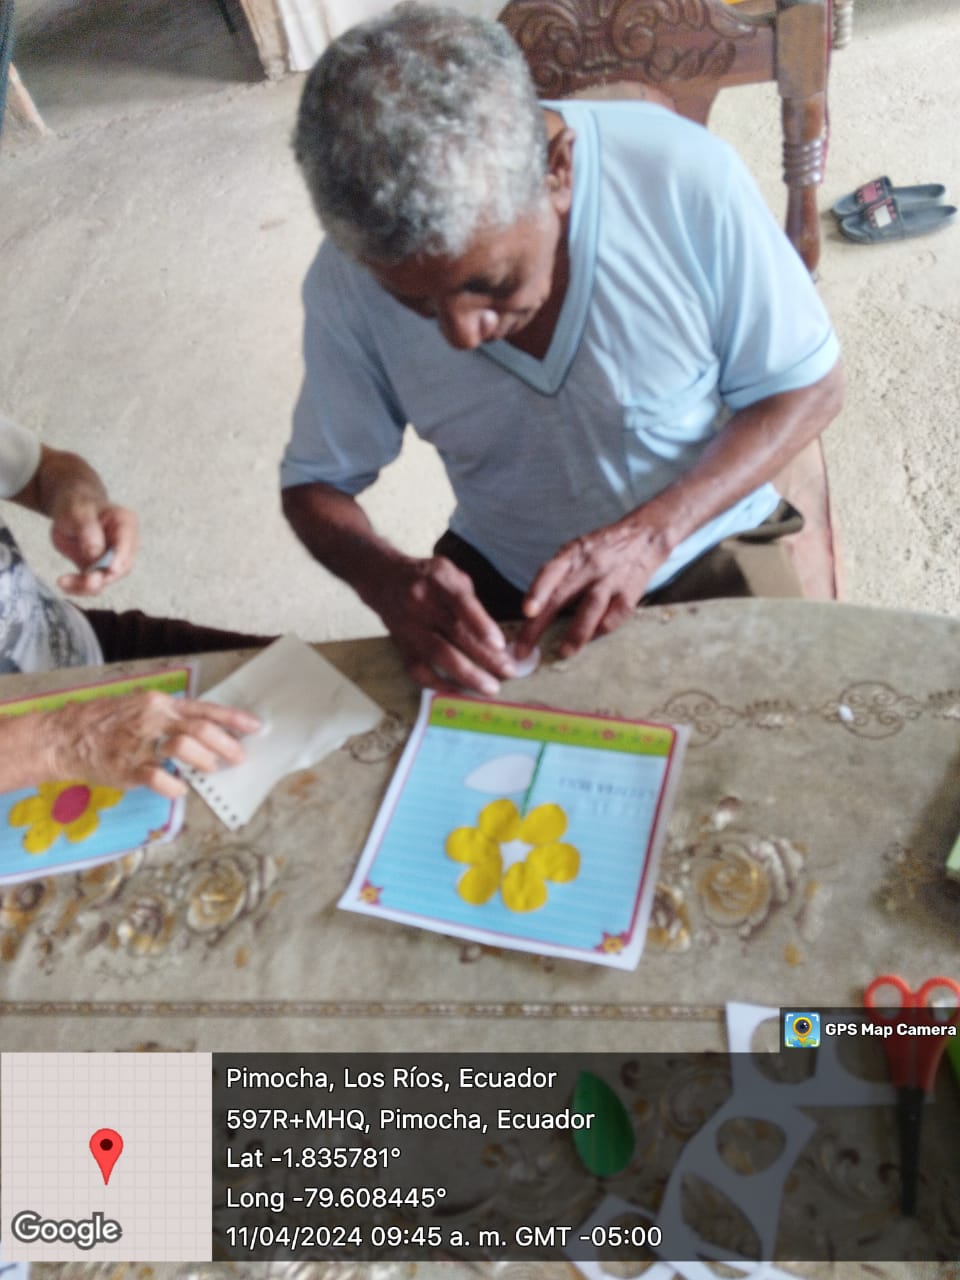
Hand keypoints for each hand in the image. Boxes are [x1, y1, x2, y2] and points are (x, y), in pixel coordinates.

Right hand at [42, 691, 260, 797]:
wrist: (65, 736)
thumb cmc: (108, 724)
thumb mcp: (142, 709)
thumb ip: (172, 718)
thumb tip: (207, 731)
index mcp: (160, 704)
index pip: (204, 709)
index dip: (232, 719)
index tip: (255, 727)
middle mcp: (153, 719)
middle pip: (199, 729)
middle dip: (226, 745)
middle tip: (238, 758)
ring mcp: (139, 742)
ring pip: (182, 747)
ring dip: (203, 761)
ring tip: (209, 770)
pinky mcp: (126, 767)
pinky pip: (157, 777)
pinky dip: (174, 785)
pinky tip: (180, 788)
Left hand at [50, 498, 138, 595]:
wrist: (69, 510)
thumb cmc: (77, 506)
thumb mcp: (79, 512)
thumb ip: (88, 530)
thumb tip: (95, 554)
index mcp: (125, 524)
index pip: (127, 544)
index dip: (120, 559)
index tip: (110, 570)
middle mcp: (124, 544)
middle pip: (120, 568)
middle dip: (102, 578)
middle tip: (85, 582)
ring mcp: (113, 559)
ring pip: (106, 579)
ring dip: (86, 586)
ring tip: (64, 583)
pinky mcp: (99, 569)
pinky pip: (93, 583)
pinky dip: (78, 587)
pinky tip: (64, 584)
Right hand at [372, 555, 516, 694]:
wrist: (382, 578)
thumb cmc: (427, 577)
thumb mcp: (450, 574)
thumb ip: (470, 601)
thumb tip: (494, 636)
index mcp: (438, 580)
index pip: (461, 602)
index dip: (481, 624)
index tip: (500, 644)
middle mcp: (420, 602)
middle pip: (454, 633)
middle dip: (484, 656)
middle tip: (508, 672)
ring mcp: (409, 625)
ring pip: (438, 655)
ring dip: (466, 674)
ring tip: (490, 687)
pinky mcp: (401, 644)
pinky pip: (419, 669)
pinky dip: (439, 682)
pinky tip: (459, 689)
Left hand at [516, 517, 670, 658]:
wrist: (644, 536)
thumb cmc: (601, 550)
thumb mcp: (576, 552)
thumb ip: (557, 575)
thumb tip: (533, 610)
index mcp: (571, 555)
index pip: (549, 572)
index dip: (537, 592)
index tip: (527, 612)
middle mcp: (589, 565)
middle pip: (562, 596)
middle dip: (540, 625)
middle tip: (525, 648)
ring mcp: (611, 579)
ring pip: (590, 607)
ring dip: (576, 632)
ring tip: (563, 652)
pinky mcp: (630, 592)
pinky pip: (615, 615)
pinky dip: (602, 628)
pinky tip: (592, 639)